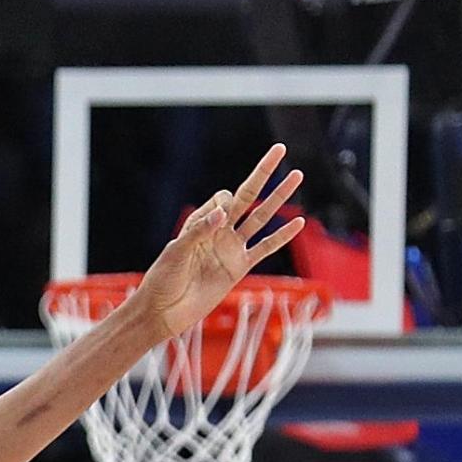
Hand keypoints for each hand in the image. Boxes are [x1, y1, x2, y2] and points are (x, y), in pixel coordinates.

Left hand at [129, 143, 306, 337]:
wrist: (165, 311)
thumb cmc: (163, 279)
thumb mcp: (176, 252)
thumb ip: (199, 232)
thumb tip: (224, 213)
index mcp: (201, 223)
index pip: (223, 199)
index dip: (225, 203)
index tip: (218, 219)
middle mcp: (219, 232)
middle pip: (247, 197)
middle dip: (263, 174)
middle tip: (280, 150)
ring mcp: (231, 248)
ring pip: (261, 218)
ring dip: (279, 198)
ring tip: (297, 175)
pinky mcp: (239, 267)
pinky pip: (265, 248)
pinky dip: (281, 237)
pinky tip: (298, 222)